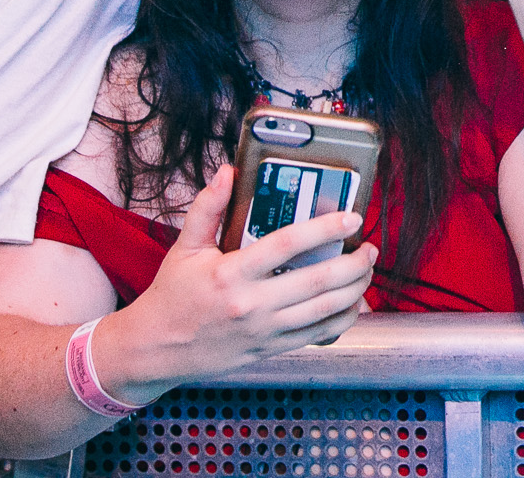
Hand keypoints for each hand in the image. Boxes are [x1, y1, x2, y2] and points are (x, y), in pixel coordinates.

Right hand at [97, 164, 377, 400]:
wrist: (154, 350)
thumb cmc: (171, 296)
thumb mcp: (185, 248)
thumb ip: (207, 208)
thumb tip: (227, 173)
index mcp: (231, 273)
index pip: (287, 245)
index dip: (324, 229)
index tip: (350, 217)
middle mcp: (251, 304)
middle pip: (316, 282)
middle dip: (354, 264)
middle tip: (370, 248)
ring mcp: (263, 331)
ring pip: (323, 311)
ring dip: (354, 291)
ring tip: (367, 271)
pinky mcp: (268, 349)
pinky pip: (315, 336)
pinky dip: (341, 321)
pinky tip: (353, 305)